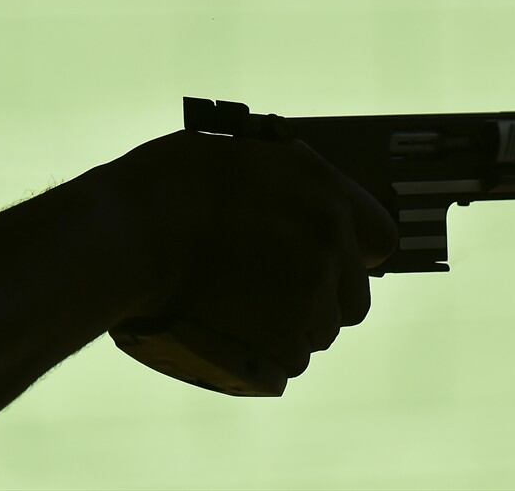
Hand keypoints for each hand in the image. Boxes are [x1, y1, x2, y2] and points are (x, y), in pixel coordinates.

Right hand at [104, 130, 397, 378]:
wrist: (133, 231)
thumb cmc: (169, 184)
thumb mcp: (242, 153)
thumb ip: (288, 181)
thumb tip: (298, 193)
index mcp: (327, 195)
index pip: (381, 240)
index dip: (355, 254)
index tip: (332, 261)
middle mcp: (332, 245)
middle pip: (354, 299)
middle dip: (324, 300)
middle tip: (278, 295)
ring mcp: (312, 294)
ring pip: (323, 331)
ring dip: (294, 328)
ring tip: (246, 315)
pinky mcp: (287, 338)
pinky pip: (293, 360)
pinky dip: (269, 356)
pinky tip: (238, 337)